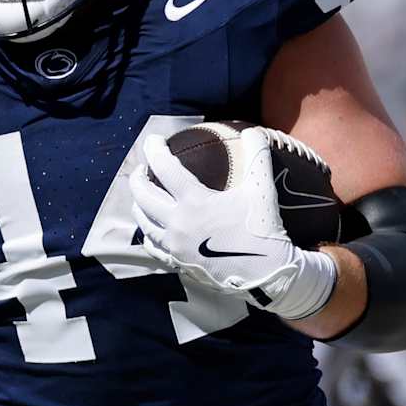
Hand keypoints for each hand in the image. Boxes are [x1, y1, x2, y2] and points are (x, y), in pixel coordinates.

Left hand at [129, 126, 336, 320]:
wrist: (269, 273)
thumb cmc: (264, 228)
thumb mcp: (262, 189)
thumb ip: (257, 156)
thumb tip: (254, 131)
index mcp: (194, 202)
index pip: (164, 168)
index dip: (155, 149)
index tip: (153, 139)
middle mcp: (178, 224)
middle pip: (143, 196)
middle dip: (137, 178)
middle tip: (142, 168)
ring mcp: (176, 247)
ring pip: (144, 223)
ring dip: (139, 205)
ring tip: (143, 196)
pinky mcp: (179, 263)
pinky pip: (154, 247)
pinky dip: (149, 233)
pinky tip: (152, 229)